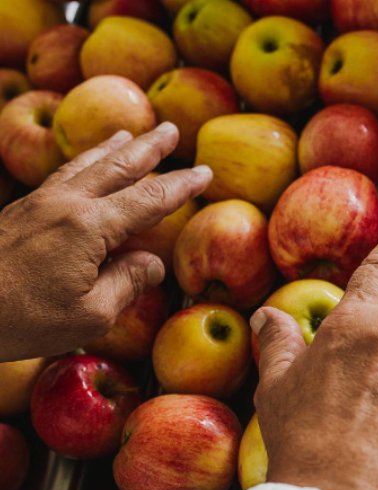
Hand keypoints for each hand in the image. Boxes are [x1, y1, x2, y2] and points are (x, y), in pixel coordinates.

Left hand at [0, 123, 211, 361]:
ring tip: (128, 133)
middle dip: (148, 148)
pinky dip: (82, 162)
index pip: (148, 199)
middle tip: (170, 130)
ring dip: (112, 148)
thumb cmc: (21, 320)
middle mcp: (64, 204)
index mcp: (88, 227)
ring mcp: (38, 203)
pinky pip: (61, 174)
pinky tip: (83, 165)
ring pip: (84, 164)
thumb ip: (127, 284)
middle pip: (115, 166)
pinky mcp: (19, 211)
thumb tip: (151, 262)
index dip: (180, 186)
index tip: (204, 173)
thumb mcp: (89, 315)